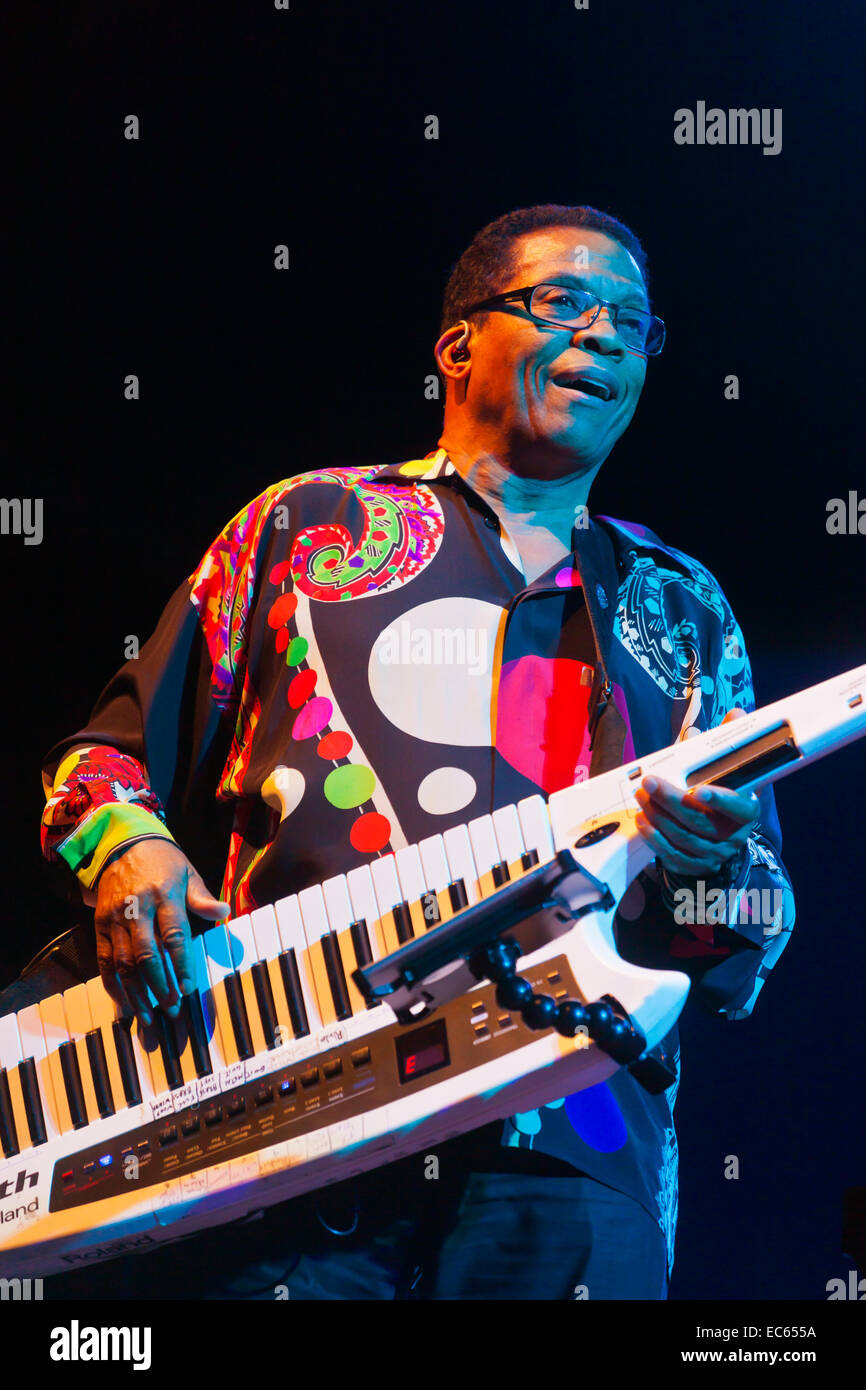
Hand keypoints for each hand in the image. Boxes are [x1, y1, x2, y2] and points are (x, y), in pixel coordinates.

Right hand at [94, 839, 229, 1024]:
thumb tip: (224, 911)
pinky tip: (124, 1003)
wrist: (123, 845)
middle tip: (172, 1009)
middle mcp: (138, 908)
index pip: (174, 935)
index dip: (182, 964)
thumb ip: (202, 898)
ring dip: (136, 993)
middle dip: (160, 986)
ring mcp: (115, 918)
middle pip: (147, 954)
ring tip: (149, 1016)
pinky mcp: (100, 925)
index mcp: (164, 894)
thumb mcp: (188, 874)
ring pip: (123, 963)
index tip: (189, 988)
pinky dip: (113, 985)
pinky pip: (104, 960)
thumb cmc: (164, 863)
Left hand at [634, 709, 760, 878]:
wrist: (723, 836)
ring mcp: (715, 855)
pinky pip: (672, 855)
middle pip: (700, 821)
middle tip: (649, 782)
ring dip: (658, 816)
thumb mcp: (730, 771)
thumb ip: (730, 745)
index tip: (699, 789)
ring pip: (683, 838)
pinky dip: (654, 838)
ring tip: (641, 796)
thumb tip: (736, 714)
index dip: (720, 799)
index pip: (737, 807)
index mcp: (747, 811)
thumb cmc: (724, 795)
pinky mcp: (695, 866)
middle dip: (671, 801)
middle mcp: (734, 837)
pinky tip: (642, 821)